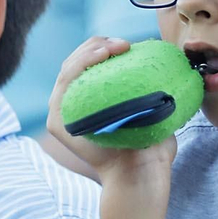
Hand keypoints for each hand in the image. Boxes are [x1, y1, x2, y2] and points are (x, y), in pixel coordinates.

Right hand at [46, 37, 177, 187]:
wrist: (142, 173)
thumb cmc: (151, 143)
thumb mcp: (150, 106)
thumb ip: (146, 84)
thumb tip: (160, 56)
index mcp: (91, 99)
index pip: (90, 62)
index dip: (105, 46)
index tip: (129, 45)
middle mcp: (73, 104)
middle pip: (77, 62)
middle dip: (98, 45)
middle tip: (123, 44)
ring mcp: (63, 113)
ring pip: (68, 68)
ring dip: (89, 51)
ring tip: (112, 47)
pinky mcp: (58, 122)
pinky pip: (64, 85)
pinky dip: (79, 64)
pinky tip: (99, 55)